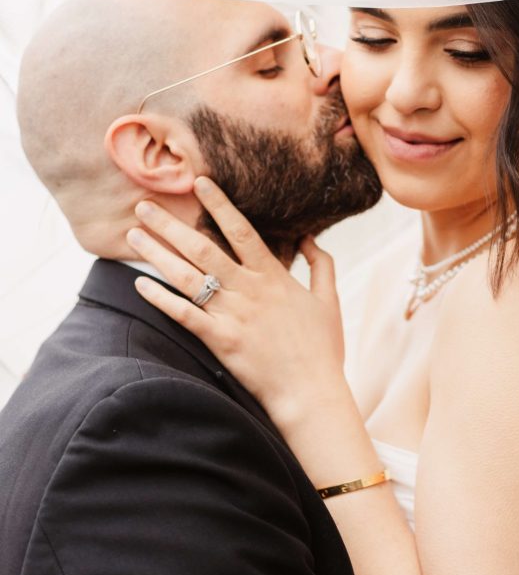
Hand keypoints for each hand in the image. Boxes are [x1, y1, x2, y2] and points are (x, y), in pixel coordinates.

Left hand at [127, 177, 348, 429]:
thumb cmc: (322, 349)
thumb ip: (322, 264)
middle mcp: (249, 290)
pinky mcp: (220, 341)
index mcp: (273, 277)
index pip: (241, 230)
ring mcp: (233, 315)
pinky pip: (184, 315)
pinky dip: (160, 299)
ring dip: (157, 254)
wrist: (312, 393)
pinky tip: (140, 284)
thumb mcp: (329, 300)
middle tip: (143, 206)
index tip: (199, 182)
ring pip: (187, 277)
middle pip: (203, 248)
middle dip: (170, 225)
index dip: (219, 204)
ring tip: (133, 237)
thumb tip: (310, 237)